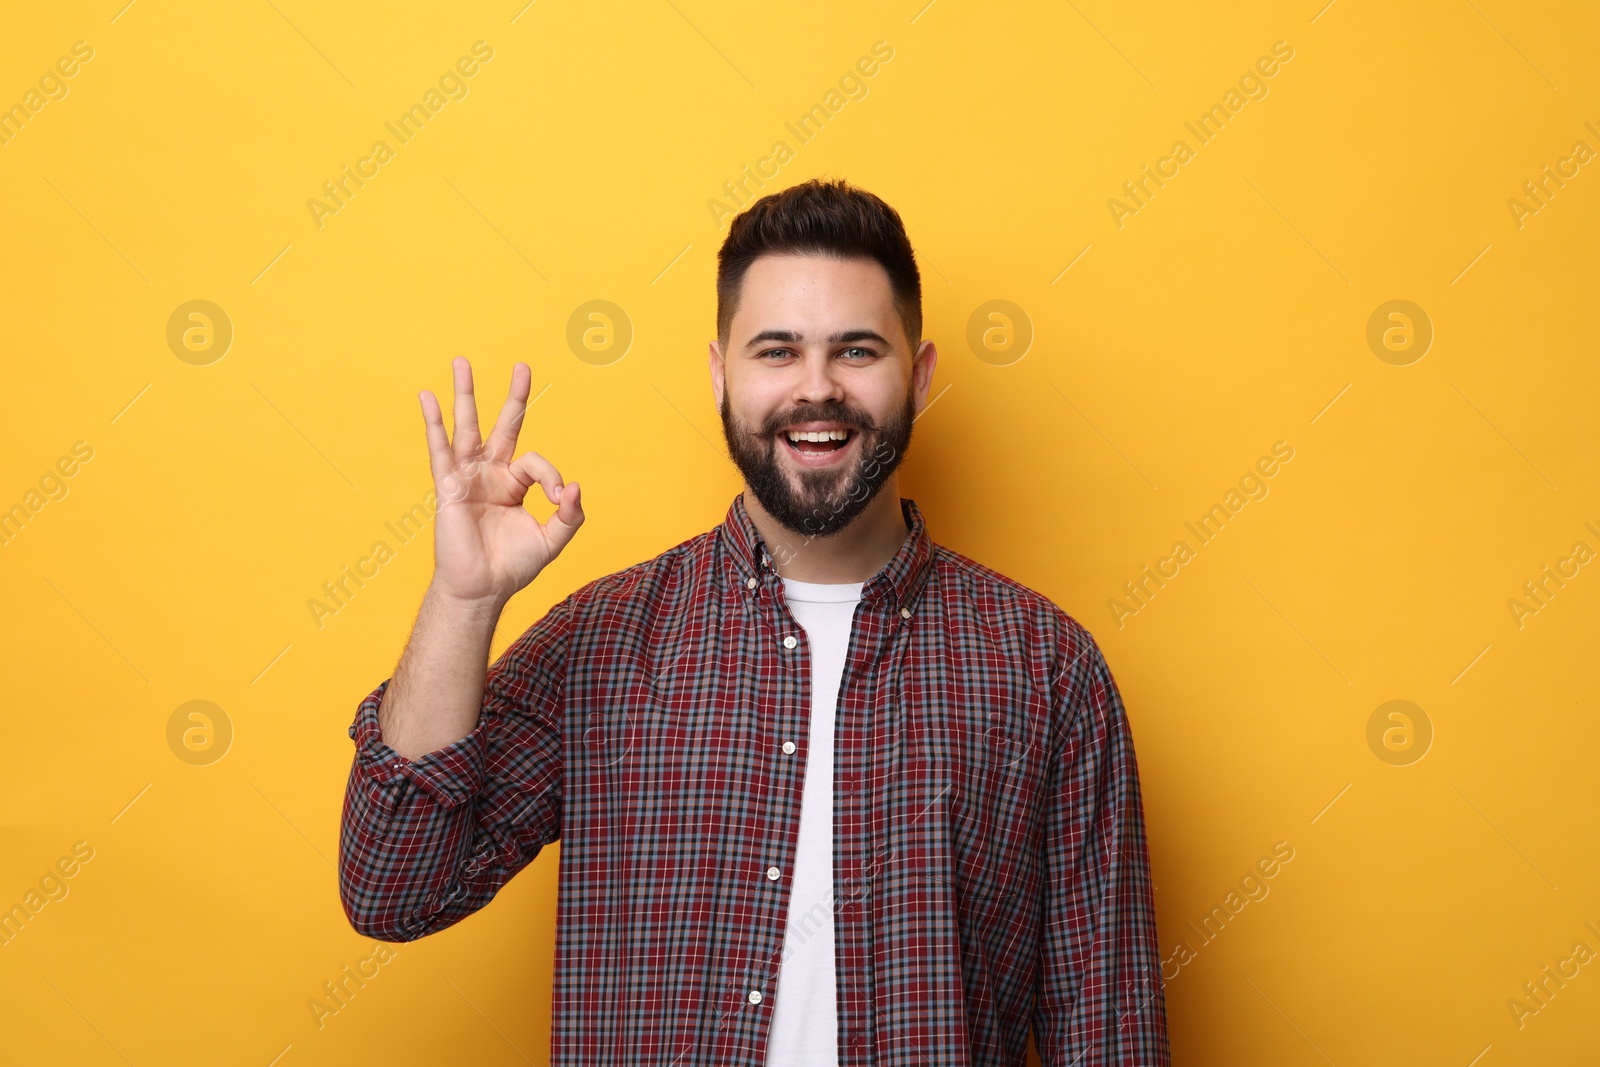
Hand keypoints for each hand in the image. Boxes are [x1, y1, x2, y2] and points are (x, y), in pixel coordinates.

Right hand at [419, 357, 582, 612]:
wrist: (482, 588)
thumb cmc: (513, 566)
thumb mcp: (552, 540)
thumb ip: (570, 515)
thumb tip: (575, 486)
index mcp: (514, 484)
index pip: (536, 462)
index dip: (552, 476)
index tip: (560, 497)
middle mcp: (490, 474)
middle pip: (504, 426)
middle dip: (514, 397)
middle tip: (523, 366)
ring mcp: (468, 477)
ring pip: (467, 427)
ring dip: (465, 394)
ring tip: (461, 362)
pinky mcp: (448, 486)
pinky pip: (439, 449)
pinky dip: (433, 423)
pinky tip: (426, 397)